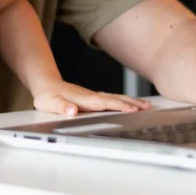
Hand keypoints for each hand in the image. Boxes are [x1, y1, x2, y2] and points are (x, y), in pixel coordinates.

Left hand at [33, 81, 152, 116]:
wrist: (47, 84)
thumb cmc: (47, 96)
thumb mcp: (49, 103)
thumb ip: (60, 107)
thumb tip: (71, 111)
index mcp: (84, 99)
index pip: (106, 103)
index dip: (120, 106)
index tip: (133, 109)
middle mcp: (92, 96)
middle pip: (116, 98)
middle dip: (133, 103)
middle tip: (148, 107)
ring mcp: (94, 96)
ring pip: (117, 97)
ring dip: (132, 101)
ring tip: (147, 105)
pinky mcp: (94, 98)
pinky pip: (113, 99)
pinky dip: (124, 101)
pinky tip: (131, 104)